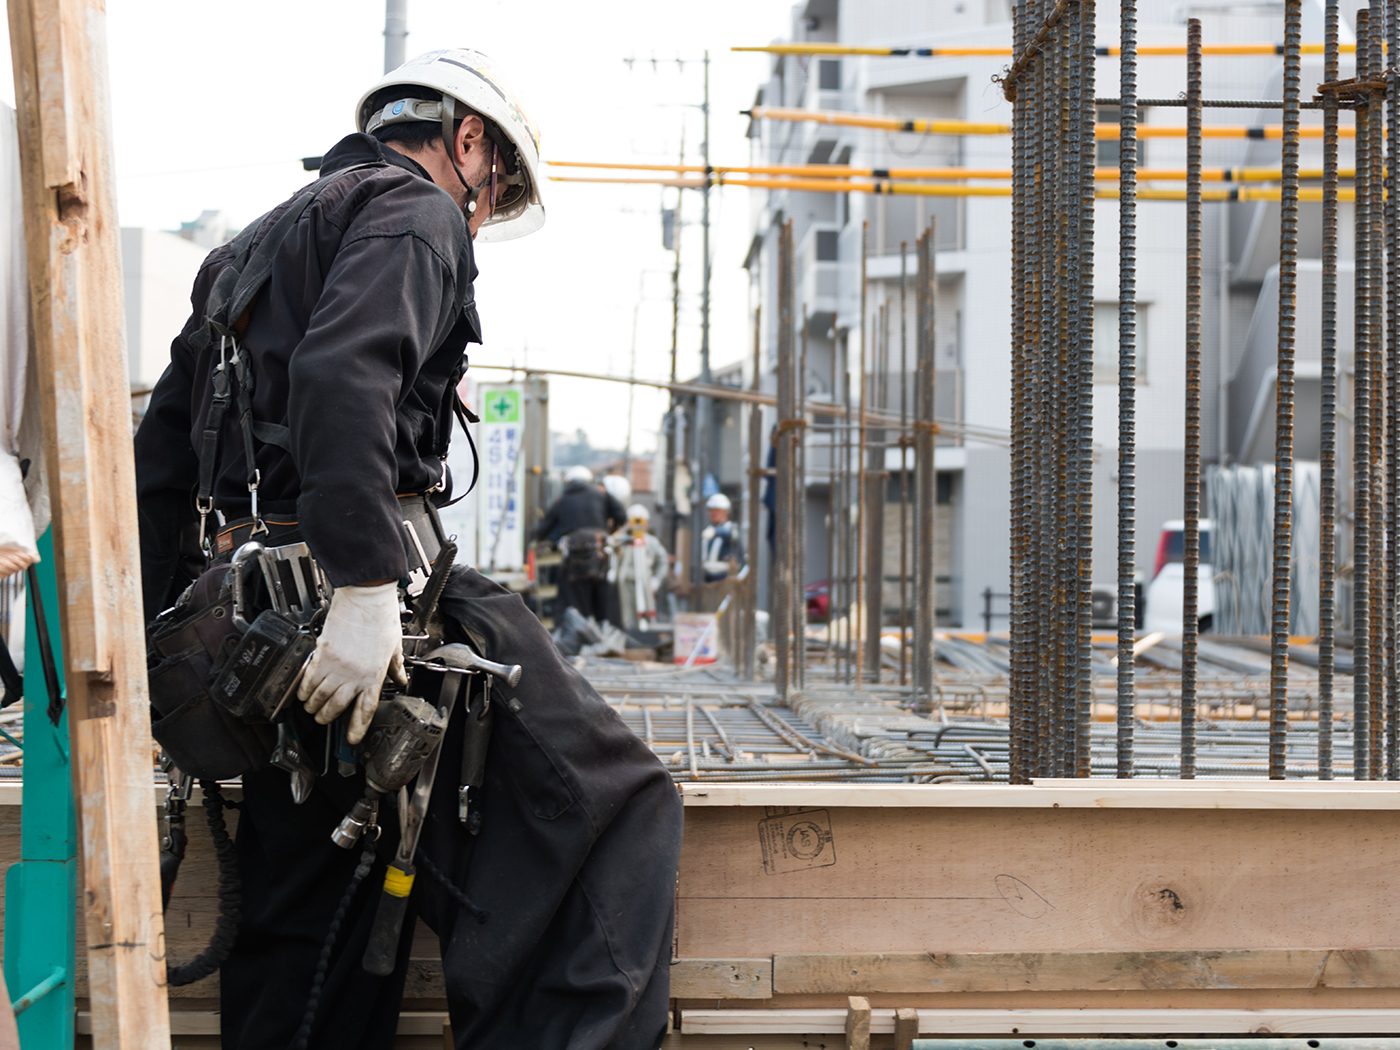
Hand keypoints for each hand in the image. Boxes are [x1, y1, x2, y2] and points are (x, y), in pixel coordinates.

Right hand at [299, 582, 407, 744]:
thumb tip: (401, 679)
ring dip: (313, 706)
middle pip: (336, 707)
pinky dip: (303, 689)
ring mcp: (336, 665)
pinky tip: (303, 692)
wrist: (366, 594)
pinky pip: (308, 679)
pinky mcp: (322, 653)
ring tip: (312, 707)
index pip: (365, 710)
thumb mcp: (394, 645)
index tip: (352, 739)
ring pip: (319, 697)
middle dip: (327, 717)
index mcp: (374, 674)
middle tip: (324, 719)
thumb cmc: (382, 616)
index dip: (357, 728)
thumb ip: (395, 666)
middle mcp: (354, 674)